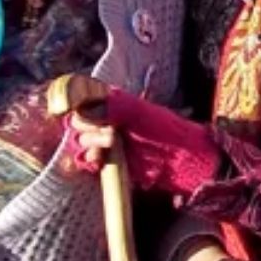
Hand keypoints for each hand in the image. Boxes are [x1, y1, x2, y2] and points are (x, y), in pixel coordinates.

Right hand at [65, 87, 222, 195]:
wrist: (181, 160)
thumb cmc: (167, 130)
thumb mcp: (142, 113)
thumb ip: (115, 106)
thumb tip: (83, 109)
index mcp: (115, 102)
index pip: (84, 99)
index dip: (83, 106)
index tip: (91, 115)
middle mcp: (107, 119)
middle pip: (79, 121)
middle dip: (87, 127)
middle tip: (108, 134)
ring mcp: (106, 140)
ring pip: (81, 141)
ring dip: (89, 144)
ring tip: (106, 147)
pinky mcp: (108, 161)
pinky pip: (87, 160)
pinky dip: (89, 160)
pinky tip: (99, 161)